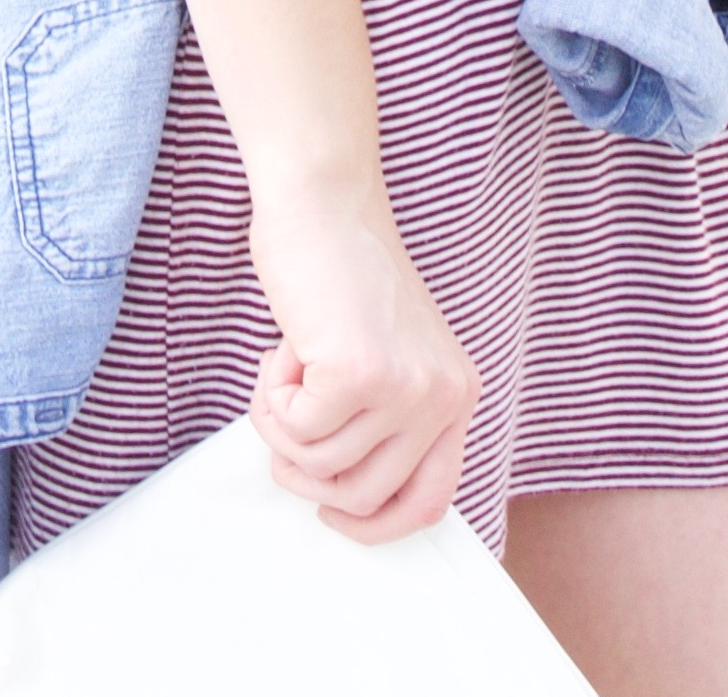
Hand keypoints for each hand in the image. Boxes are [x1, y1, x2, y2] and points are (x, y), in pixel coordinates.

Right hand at [244, 169, 478, 540]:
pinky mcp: (358, 374)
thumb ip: (384, 422)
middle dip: (306, 471)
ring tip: (288, 370)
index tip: (333, 510)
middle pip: (362, 497)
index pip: (430, 502)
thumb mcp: (389, 359)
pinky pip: (294, 431)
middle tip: (287, 418)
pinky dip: (271, 398)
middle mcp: (443, 398)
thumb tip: (345, 496)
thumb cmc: (340, 277)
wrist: (323, 205)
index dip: (373, 522)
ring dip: (282, 426)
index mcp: (456, 396)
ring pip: (319, 467)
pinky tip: (284, 351)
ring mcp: (404, 388)